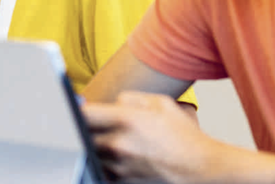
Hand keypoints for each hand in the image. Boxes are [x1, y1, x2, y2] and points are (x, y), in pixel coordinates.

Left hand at [83, 91, 217, 182]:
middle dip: (82, 126)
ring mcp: (120, 164)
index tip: (73, 105)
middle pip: (82, 133)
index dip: (75, 107)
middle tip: (88, 121)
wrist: (201, 167)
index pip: (85, 113)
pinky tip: (114, 152)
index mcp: (126, 120)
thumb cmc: (183, 134)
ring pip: (90, 151)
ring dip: (93, 143)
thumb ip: (128, 98)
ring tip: (108, 136)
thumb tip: (108, 103)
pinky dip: (102, 159)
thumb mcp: (159, 102)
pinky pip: (101, 166)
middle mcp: (119, 143)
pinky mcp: (123, 179)